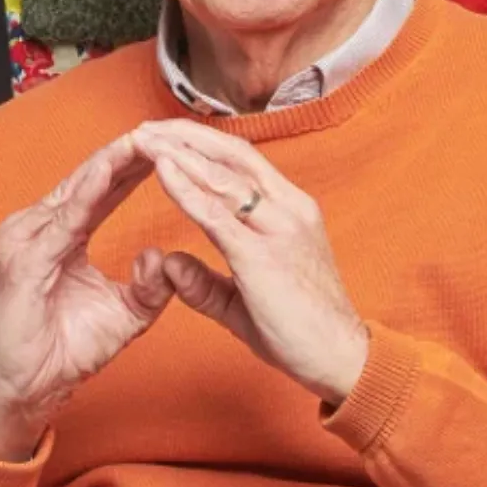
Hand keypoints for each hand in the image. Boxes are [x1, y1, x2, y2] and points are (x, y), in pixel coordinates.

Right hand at [0, 130, 177, 461]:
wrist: (30, 393)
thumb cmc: (69, 351)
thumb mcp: (126, 315)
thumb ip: (149, 286)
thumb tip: (163, 256)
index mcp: (58, 233)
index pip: (101, 189)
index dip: (135, 165)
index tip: (172, 143)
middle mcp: (36, 227)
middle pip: (89, 178)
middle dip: (127, 153)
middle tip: (164, 125)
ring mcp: (24, 240)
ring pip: (76, 190)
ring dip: (111, 163)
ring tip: (145, 137)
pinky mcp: (22, 261)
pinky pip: (62, 220)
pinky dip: (88, 194)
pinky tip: (111, 172)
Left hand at [131, 119, 370, 406]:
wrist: (341, 360)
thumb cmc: (302, 330)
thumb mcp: (245, 300)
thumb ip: (205, 283)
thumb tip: (169, 264)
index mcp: (291, 210)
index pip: (243, 162)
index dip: (204, 144)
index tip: (168, 136)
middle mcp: (289, 209)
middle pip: (232, 155)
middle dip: (186, 135)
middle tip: (147, 126)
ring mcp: (279, 228)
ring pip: (223, 176)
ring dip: (180, 152)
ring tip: (144, 137)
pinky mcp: (262, 256)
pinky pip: (216, 213)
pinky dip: (185, 188)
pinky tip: (161, 170)